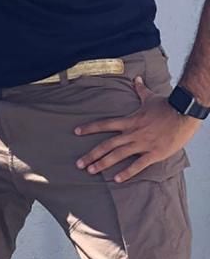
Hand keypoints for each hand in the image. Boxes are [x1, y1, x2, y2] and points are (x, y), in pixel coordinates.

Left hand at [74, 76, 201, 181]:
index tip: (76, 132)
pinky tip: (117, 179)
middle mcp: (132, 133)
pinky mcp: (154, 153)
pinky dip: (127, 173)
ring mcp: (142, 144)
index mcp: (129, 121)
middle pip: (107, 144)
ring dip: (103, 163)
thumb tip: (136, 79)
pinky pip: (138, 165)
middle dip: (92, 154)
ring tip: (91, 171)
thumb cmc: (167, 106)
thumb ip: (140, 89)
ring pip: (118, 155)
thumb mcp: (150, 97)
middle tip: (79, 164)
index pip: (105, 124)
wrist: (183, 114)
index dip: (90, 128)